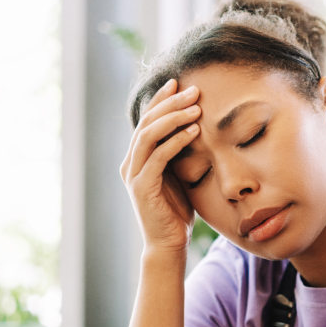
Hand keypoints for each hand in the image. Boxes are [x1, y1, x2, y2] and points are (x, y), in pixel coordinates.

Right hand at [121, 79, 201, 253]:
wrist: (169, 244)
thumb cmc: (176, 212)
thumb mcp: (178, 176)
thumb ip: (178, 154)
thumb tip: (194, 128)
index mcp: (136, 158)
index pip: (146, 121)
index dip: (160, 100)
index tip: (178, 82)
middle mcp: (130, 163)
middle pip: (146, 123)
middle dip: (170, 103)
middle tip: (193, 90)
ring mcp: (133, 175)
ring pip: (149, 135)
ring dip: (173, 118)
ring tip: (196, 107)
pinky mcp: (142, 188)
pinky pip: (158, 157)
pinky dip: (176, 141)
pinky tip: (194, 131)